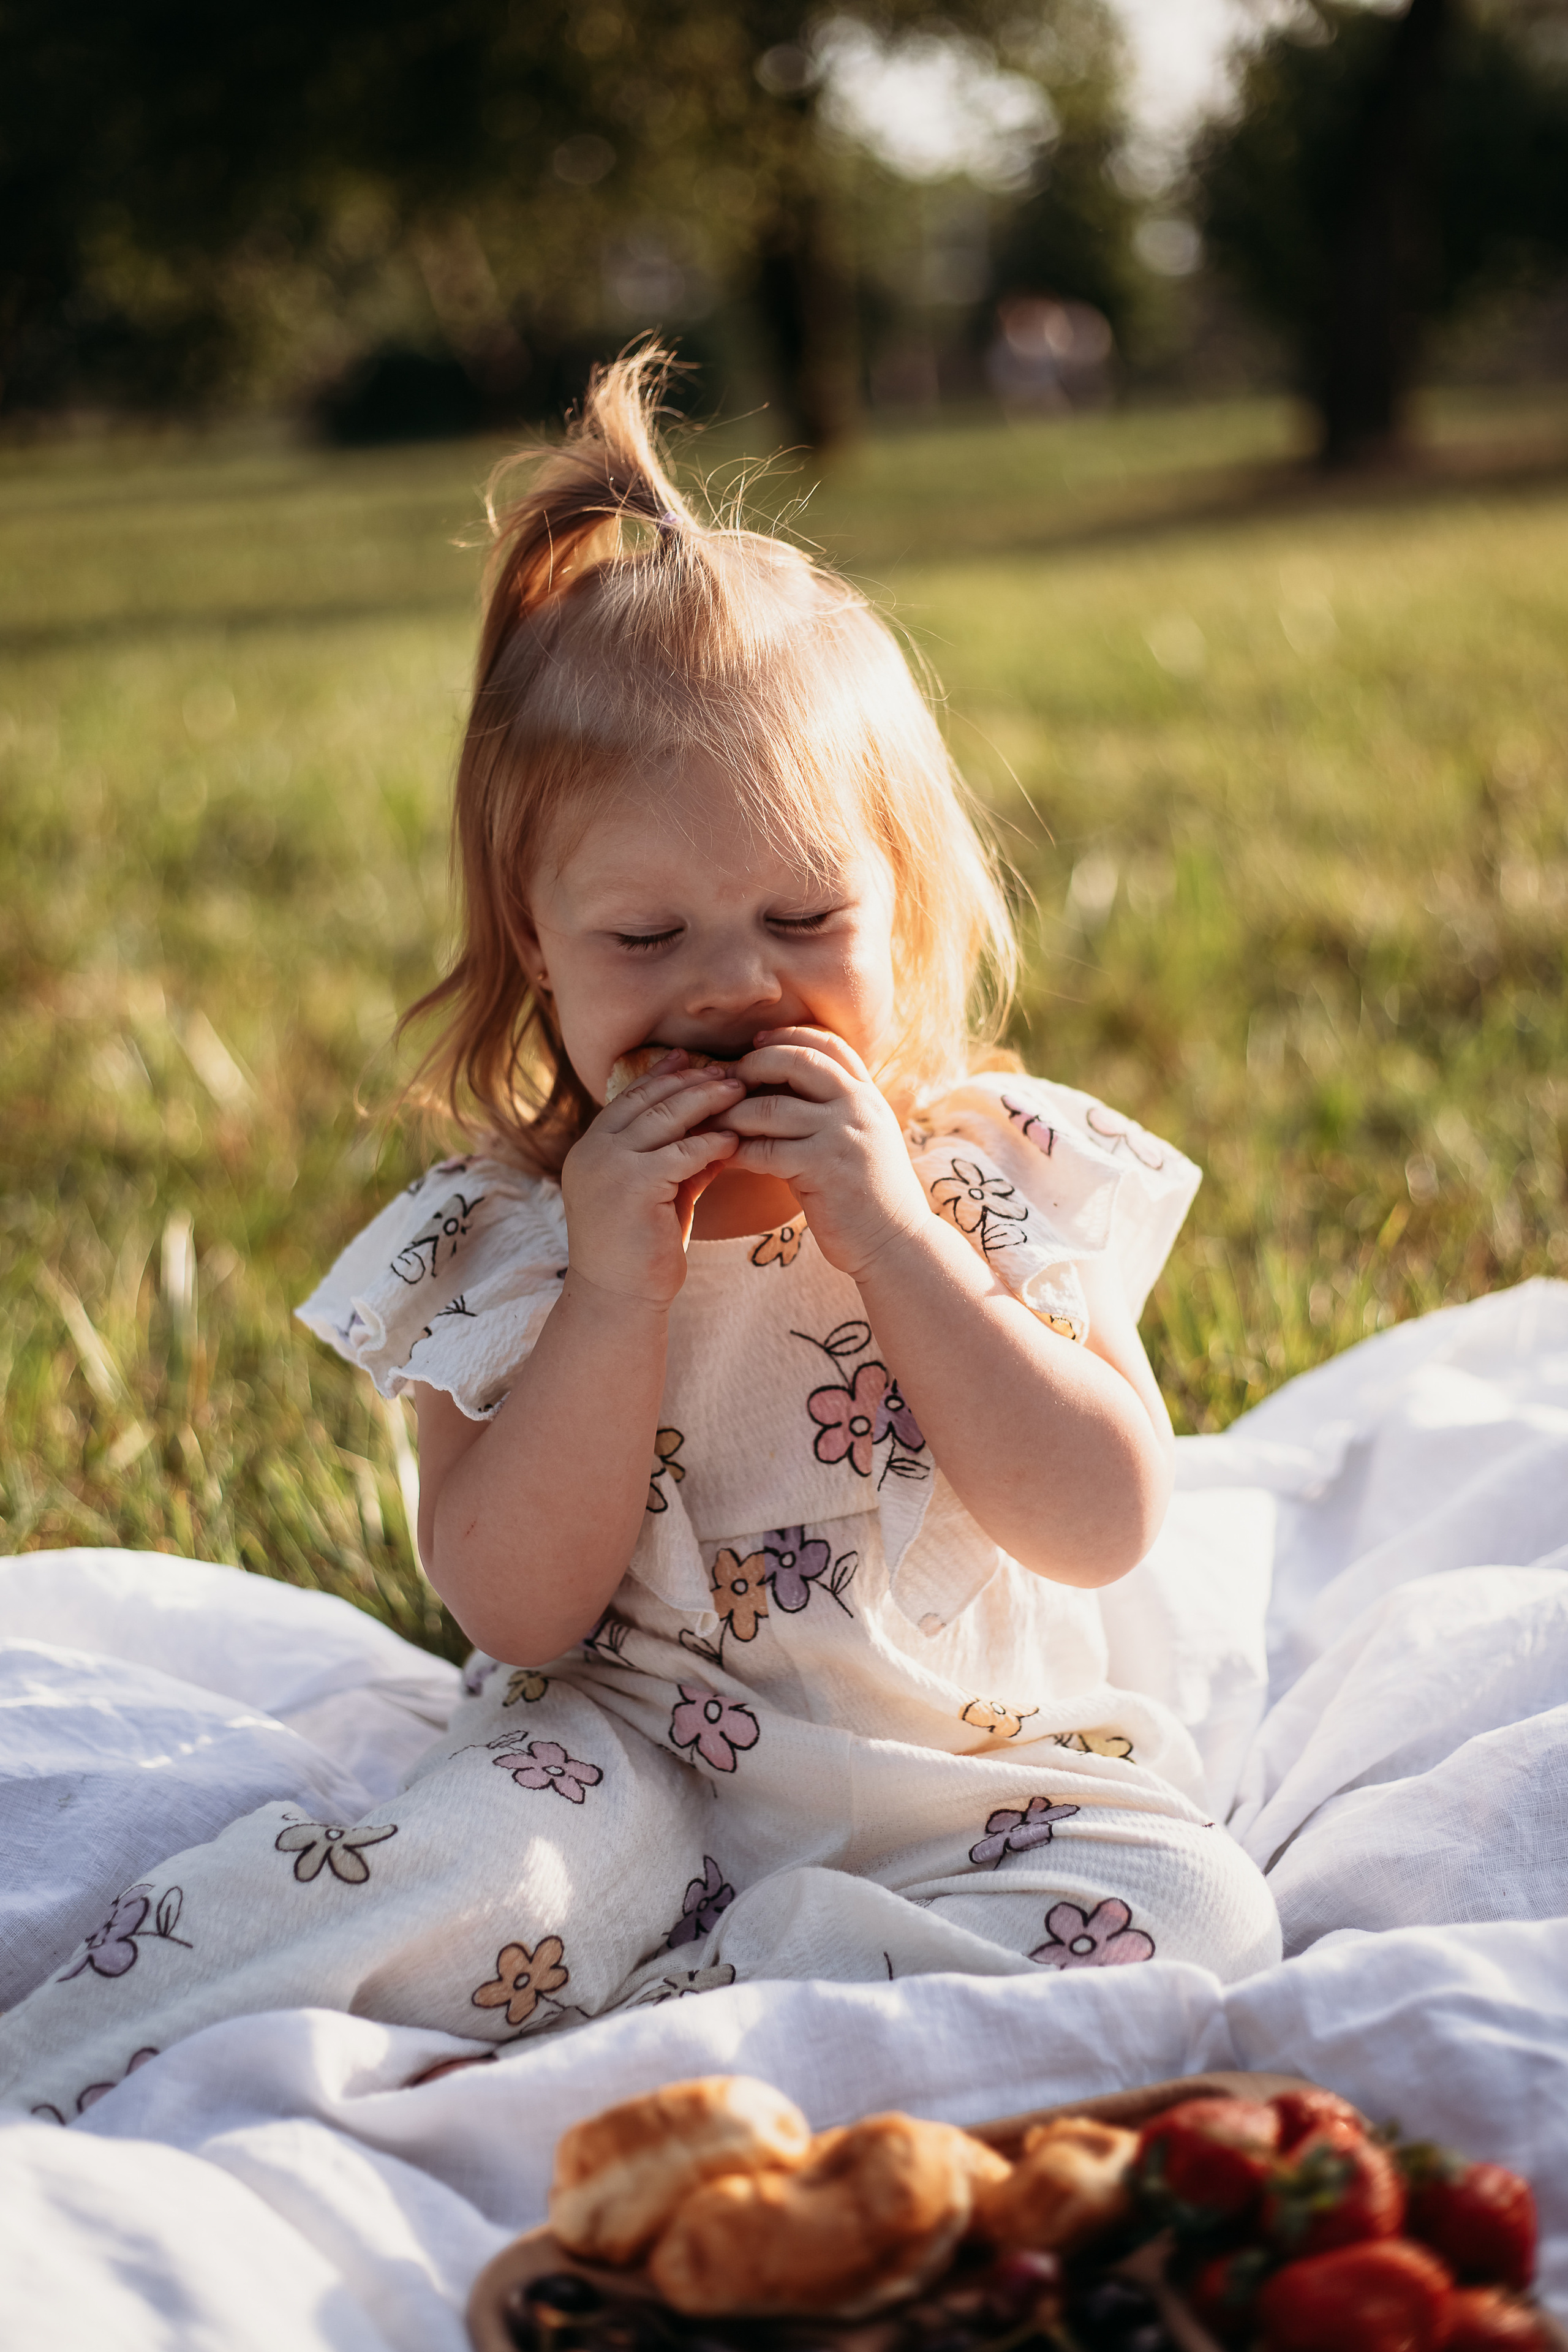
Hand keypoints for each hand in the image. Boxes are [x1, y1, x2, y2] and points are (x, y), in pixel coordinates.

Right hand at [561, 1054, 744, 1305]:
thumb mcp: (659, 1196)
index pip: (629, 1100)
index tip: (691, 1059)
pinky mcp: (633, 1185)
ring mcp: (609, 1166)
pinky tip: (733, 1138)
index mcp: (590, 1150)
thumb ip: (679, 1162)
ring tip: (738, 1090)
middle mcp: (592, 1152)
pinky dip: (710, 1142)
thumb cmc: (639, 1253)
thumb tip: (719, 1131)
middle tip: (727, 1070)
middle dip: (690, 1081)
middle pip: (648, 1100)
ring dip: (705, 1100)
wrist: (618, 1300)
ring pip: (665, 1118)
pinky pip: (681, 1152)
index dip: (661, 1076)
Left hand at [712, 1026, 929, 1279]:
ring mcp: (842, 1136)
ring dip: (735, 1114)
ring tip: (714, 1122)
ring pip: (771, 1109)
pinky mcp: (823, 1169)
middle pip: (798, 1061)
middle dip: (755, 1063)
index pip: (828, 1044)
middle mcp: (859, 1107)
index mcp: (868, 1096)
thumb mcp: (861, 1140)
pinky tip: (725, 1157)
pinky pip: (766, 1151)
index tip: (758, 1042)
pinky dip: (738, 1152)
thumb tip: (780, 1089)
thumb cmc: (870, 1194)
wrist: (896, 1243)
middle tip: (727, 1078)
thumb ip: (832, 1111)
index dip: (789, 1035)